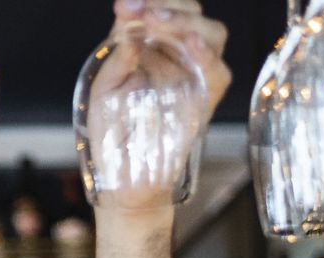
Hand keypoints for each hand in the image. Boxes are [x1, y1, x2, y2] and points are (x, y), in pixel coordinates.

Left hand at [87, 0, 232, 213]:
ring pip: (211, 32)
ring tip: (157, 20)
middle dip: (166, 4)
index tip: (123, 4)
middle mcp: (180, 54)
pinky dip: (207, 54)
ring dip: (184, 21)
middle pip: (191, 12)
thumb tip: (128, 24)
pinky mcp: (206, 97)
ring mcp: (197, 74)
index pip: (162, 8)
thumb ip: (118, 54)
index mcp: (154, 45)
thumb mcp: (106, 86)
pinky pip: (218, 71)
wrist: (122, 173)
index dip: (147, 1)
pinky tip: (191, 43)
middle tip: (138, 9)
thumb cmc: (112, 129)